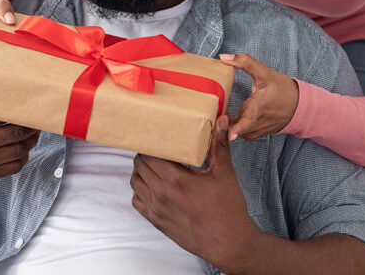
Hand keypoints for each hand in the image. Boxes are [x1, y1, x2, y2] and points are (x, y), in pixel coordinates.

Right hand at [0, 79, 38, 190]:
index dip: (20, 107)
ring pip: (18, 150)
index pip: (4, 112)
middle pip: (16, 131)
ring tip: (34, 132)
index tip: (29, 102)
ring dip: (30, 141)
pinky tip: (23, 150)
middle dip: (31, 124)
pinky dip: (22, 158)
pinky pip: (12, 168)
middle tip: (37, 116)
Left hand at [130, 116, 259, 270]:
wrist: (228, 242)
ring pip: (135, 182)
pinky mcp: (157, 222)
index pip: (150, 154)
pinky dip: (140, 190)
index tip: (156, 137)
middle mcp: (161, 194)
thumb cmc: (228, 209)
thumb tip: (222, 122)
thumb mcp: (225, 173)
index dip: (151, 143)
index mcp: (176, 179)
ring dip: (140, 171)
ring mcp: (157, 209)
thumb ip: (219, 145)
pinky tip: (152, 186)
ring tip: (153, 165)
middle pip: (140, 165)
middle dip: (146, 154)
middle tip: (156, 148)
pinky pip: (137, 202)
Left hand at [219, 53, 298, 141]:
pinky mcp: (254, 133)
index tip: (230, 136)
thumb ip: (243, 62)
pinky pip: (239, 132)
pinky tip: (228, 117)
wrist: (298, 106)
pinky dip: (233, 126)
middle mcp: (256, 123)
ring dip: (226, 124)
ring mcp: (255, 130)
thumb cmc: (282, 89)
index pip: (247, 122)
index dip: (238, 129)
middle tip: (213, 113)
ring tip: (219, 113)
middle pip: (234, 128)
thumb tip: (223, 57)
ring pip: (235, 131)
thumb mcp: (264, 72)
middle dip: (222, 123)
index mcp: (258, 108)